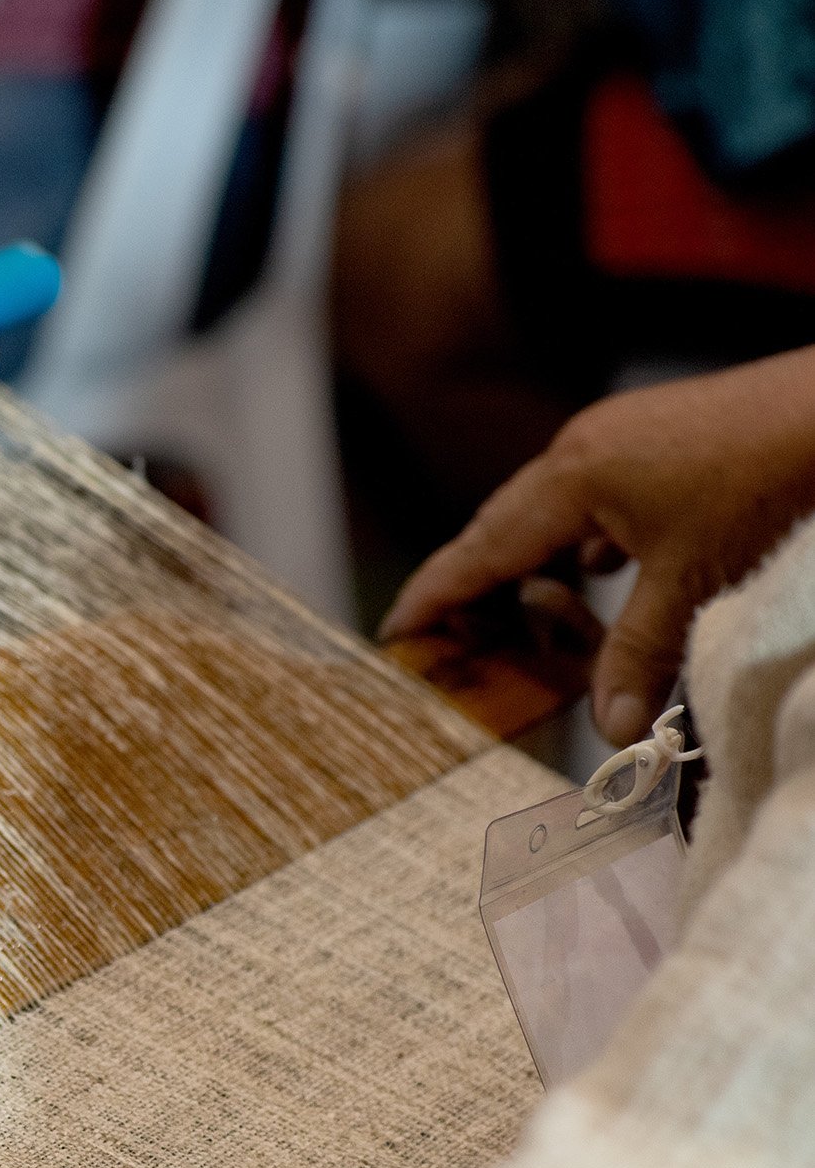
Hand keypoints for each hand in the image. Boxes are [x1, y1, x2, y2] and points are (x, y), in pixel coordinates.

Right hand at [381, 347, 814, 743]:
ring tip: (542, 621)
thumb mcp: (696, 582)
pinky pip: (595, 500)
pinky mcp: (657, 440)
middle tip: (452, 641)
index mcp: (572, 477)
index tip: (395, 632)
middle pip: (502, 527)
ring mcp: (620, 438)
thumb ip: (641, 654)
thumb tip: (610, 729)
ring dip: (539, 569)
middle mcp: (582, 449)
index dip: (434, 595)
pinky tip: (607, 574)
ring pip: (550, 515)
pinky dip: (585, 546)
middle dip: (476, 587)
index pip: (479, 549)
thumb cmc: (772, 479)